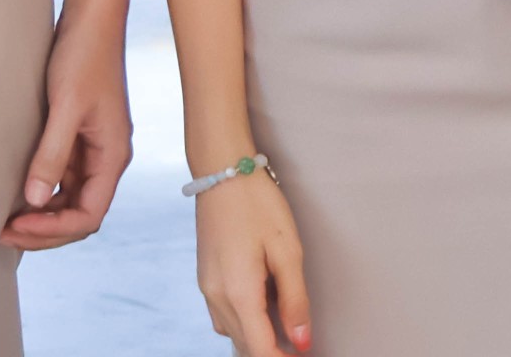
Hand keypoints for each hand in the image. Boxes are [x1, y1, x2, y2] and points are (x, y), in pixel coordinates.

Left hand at [4, 7, 132, 249]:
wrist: (91, 17)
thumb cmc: (84, 56)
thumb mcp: (66, 106)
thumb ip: (52, 155)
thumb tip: (33, 201)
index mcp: (113, 156)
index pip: (88, 215)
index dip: (53, 229)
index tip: (17, 224)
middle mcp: (106, 158)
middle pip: (79, 214)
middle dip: (44, 229)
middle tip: (2, 232)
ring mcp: (92, 148)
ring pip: (68, 199)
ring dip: (40, 215)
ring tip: (4, 219)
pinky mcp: (78, 136)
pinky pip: (61, 178)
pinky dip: (40, 192)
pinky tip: (15, 193)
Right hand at [195, 168, 311, 353]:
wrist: (222, 171)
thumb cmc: (258, 205)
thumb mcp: (288, 251)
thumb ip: (295, 300)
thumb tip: (302, 341)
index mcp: (238, 294)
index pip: (261, 351)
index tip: (304, 356)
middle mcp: (217, 298)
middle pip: (246, 347)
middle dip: (273, 352)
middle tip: (301, 343)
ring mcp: (207, 289)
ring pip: (233, 334)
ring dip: (258, 339)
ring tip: (286, 325)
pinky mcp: (206, 279)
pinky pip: (224, 317)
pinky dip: (245, 323)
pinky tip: (262, 306)